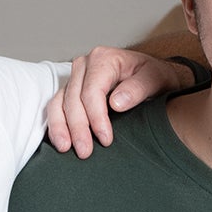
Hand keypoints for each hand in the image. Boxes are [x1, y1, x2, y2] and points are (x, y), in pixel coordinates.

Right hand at [46, 49, 194, 157]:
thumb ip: (138, 89)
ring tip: (65, 149)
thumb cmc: (154, 76)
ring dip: (60, 127)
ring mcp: (76, 78)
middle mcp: (84, 65)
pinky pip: (57, 107)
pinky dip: (57, 125)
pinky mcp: (71, 91)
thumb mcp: (155, 79)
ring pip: (59, 103)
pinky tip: (61, 141)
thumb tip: (116, 104)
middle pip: (73, 98)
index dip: (96, 117)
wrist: (152, 75)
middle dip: (78, 127)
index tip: (106, 140)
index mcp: (104, 59)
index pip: (92, 91)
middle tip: (85, 152)